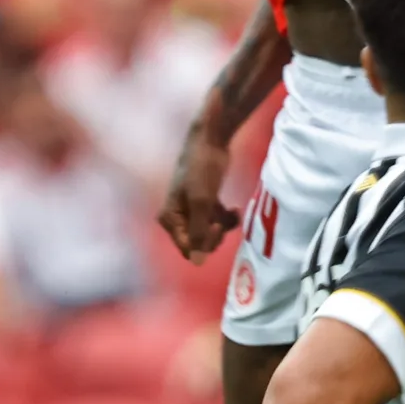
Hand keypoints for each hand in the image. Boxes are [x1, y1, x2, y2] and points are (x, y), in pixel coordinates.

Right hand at [160, 124, 240, 261]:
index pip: (187, 249)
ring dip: (223, 227)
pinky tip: (235, 210)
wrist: (211, 140)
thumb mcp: (201, 203)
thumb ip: (199, 233)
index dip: (204, 243)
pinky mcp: (204, 203)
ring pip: (209, 234)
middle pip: (198, 244)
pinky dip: (226, 219)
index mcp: (169, 219)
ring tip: (232, 213)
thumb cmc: (202, 169)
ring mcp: (191, 211)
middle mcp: (177, 218)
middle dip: (214, 235)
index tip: (216, 226)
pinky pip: (216, 222)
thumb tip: (197, 263)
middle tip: (222, 222)